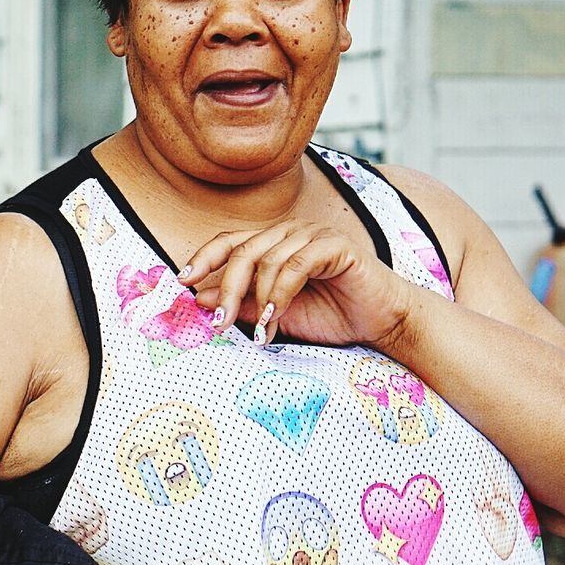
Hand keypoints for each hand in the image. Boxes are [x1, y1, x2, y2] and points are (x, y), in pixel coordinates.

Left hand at [179, 222, 416, 347]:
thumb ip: (243, 304)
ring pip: (267, 259)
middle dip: (227, 290)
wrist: (382, 323)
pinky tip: (276, 318)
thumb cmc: (331, 316)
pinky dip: (280, 294)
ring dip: (259, 301)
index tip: (182, 282)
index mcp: (274, 242)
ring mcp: (313, 233)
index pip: (230, 241)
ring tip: (261, 332)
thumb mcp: (275, 314)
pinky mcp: (335, 245)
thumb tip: (200, 297)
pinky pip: (295, 265)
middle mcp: (291, 232)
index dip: (203, 258)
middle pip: (243, 251)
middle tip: (219, 323)